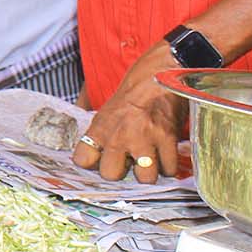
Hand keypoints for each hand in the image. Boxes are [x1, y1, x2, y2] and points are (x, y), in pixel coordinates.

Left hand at [72, 53, 185, 183]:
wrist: (160, 74)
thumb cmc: (135, 90)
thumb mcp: (108, 109)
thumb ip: (101, 132)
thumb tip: (92, 153)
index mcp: (100, 126)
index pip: (83, 159)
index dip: (91, 163)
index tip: (98, 160)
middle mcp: (119, 135)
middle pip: (112, 175)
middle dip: (120, 173)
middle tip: (126, 163)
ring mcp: (145, 139)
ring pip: (144, 177)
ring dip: (147, 173)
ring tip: (148, 162)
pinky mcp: (168, 139)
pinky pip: (169, 169)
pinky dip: (168, 166)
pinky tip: (164, 157)